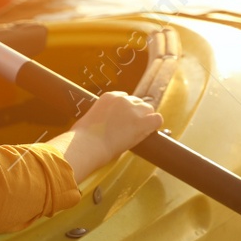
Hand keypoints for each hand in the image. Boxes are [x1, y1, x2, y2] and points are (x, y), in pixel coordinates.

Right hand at [49, 92, 163, 182]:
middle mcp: (123, 99)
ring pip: (149, 110)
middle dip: (136, 114)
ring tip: (136, 133)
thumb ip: (100, 116)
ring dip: (145, 120)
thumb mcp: (89, 118)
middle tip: (129, 129)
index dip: (126, 111)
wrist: (88, 144)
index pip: (126, 98)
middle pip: (138, 103)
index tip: (122, 121)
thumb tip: (102, 125)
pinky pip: (157, 119)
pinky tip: (149, 133)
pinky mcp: (142, 122)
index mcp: (109, 96)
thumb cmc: (82, 137)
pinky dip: (154, 126)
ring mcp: (134, 110)